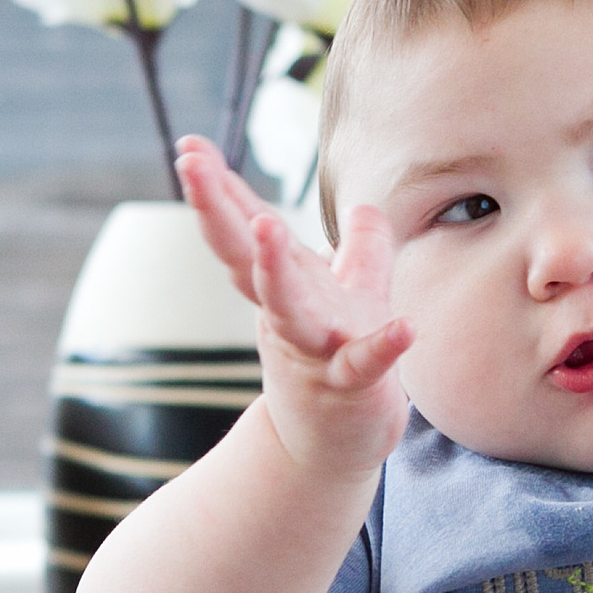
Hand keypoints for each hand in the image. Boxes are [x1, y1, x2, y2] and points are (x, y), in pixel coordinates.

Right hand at [175, 136, 412, 479]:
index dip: (218, 188)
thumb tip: (364, 206)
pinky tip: (405, 327)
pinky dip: (383, 347)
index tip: (187, 144)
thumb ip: (360, 251)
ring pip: (288, 308)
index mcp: (285, 287)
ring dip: (275, 269)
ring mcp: (315, 351)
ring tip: (267, 225)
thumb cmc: (339, 364)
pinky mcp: (351, 387)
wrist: (334, 448)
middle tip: (189, 165)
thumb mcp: (354, 297)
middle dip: (216, 211)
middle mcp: (289, 315)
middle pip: (243, 259)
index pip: (244, 230)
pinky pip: (365, 365)